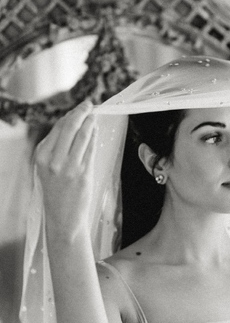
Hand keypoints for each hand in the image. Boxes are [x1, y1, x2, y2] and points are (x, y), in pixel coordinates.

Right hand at [34, 101, 96, 238]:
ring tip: (94, 116)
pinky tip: (96, 130)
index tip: (79, 108)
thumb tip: (72, 124)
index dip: (70, 115)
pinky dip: (94, 137)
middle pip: (69, 127)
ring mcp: (68, 167)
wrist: (63, 219)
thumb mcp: (47, 169)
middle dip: (81, 112)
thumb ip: (56, 149)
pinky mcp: (83, 174)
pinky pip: (90, 150)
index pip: (57, 128)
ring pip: (82, 136)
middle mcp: (53, 160)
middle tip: (89, 104)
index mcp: (41, 156)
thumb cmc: (57, 193)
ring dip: (90, 123)